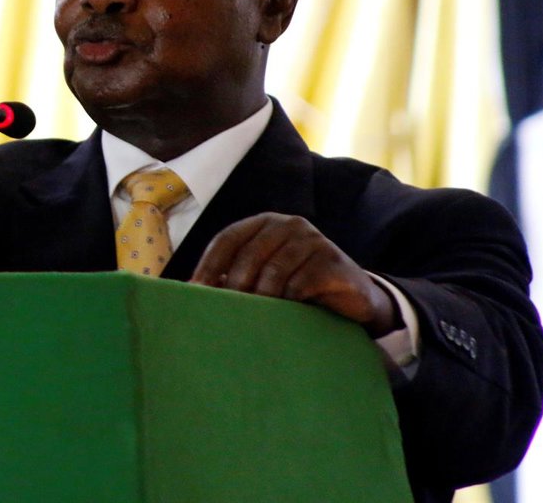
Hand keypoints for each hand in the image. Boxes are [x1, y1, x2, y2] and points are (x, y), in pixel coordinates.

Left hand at [190, 213, 398, 336]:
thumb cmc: (298, 286)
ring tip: (254, 319)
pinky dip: (288, 302)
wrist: (353, 297)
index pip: (228, 238)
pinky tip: (285, 315)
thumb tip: (190, 291)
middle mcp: (289, 225)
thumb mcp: (264, 276)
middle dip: (234, 286)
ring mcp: (313, 240)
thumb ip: (234, 276)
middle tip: (225, 312)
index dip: (208, 264)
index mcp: (265, 223)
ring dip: (261, 298)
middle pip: (249, 254)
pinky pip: (301, 284)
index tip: (194, 290)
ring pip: (274, 271)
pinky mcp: (333, 261)